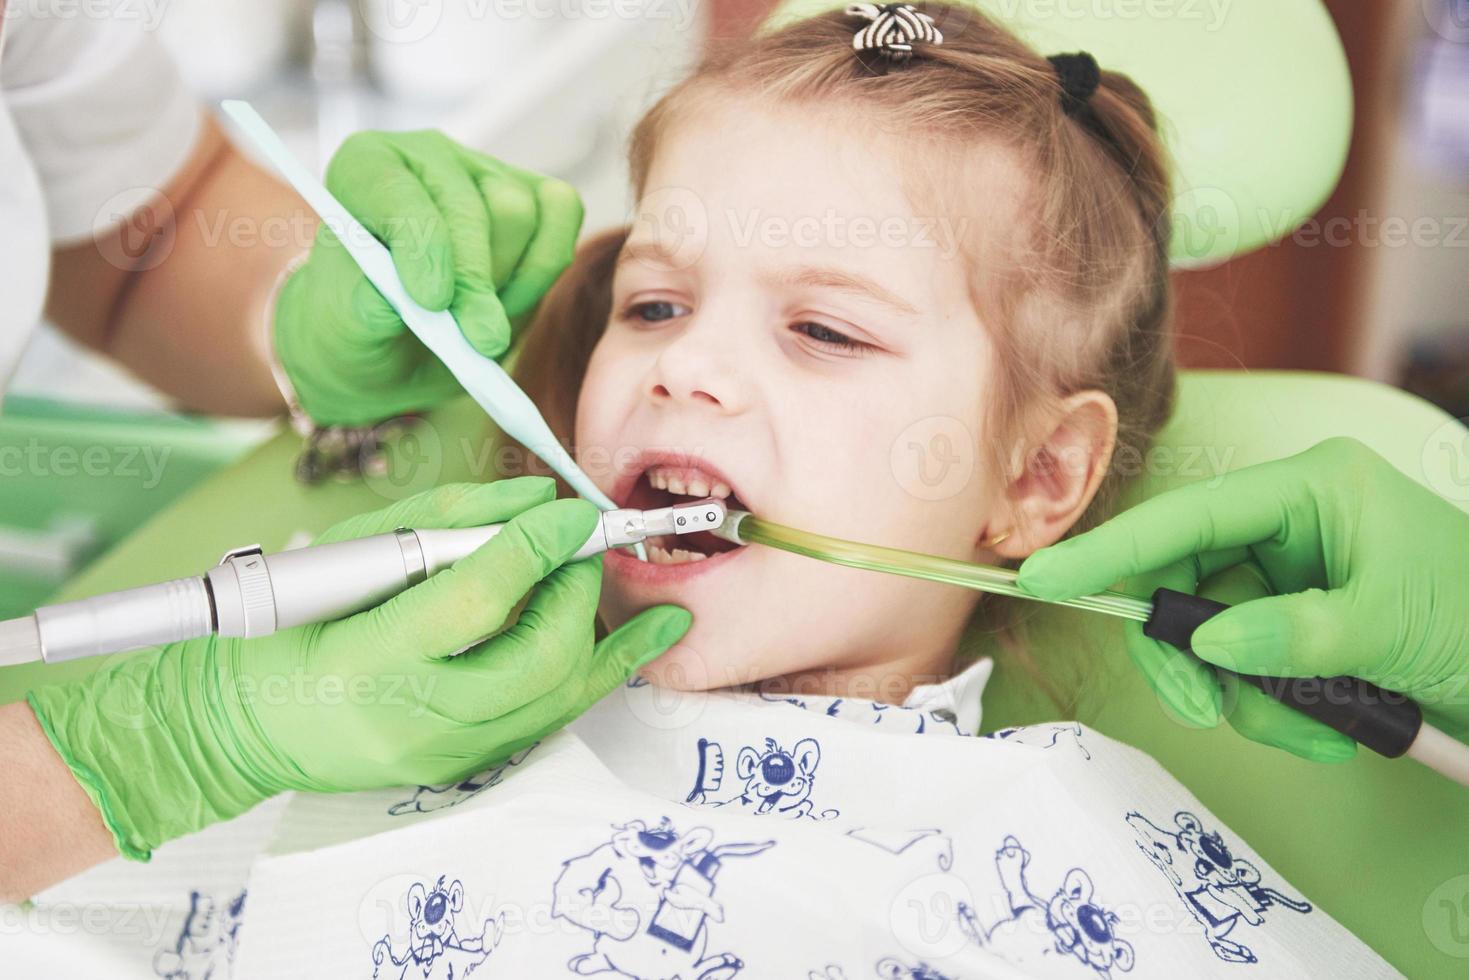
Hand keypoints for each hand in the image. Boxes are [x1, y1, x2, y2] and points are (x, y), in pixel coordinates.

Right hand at [26, 478, 687, 859]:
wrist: (246, 723)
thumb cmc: (294, 622)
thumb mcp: (355, 550)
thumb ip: (448, 517)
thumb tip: (536, 497)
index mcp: (369, 654)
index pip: (474, 598)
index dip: (535, 548)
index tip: (570, 513)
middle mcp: (412, 717)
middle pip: (535, 657)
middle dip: (576, 593)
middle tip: (582, 549)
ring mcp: (442, 754)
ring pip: (556, 698)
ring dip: (601, 636)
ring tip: (628, 593)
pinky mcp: (463, 769)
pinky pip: (547, 720)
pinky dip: (590, 673)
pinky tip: (635, 644)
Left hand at [274, 130, 584, 425]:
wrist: (397, 344)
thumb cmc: (364, 327)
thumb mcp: (348, 330)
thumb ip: (363, 313)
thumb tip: (386, 303)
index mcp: (366, 169)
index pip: (399, 193)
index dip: (421, 245)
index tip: (431, 302)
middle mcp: (428, 159)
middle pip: (472, 204)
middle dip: (477, 278)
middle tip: (479, 340)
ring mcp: (486, 173)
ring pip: (519, 214)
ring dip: (507, 280)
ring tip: (478, 323)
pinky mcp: (534, 197)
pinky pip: (561, 214)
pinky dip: (543, 268)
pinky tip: (512, 303)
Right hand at [1016, 437, 1468, 761]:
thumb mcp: (1387, 624)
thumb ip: (1290, 634)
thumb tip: (1207, 645)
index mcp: (1308, 491)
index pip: (1187, 518)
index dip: (1112, 551)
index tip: (1045, 580)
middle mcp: (1288, 526)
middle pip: (1186, 587)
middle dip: (1195, 660)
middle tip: (1208, 713)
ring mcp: (1290, 577)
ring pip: (1213, 642)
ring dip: (1253, 701)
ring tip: (1319, 732)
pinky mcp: (1295, 624)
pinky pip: (1246, 671)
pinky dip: (1277, 713)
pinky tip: (1333, 731)